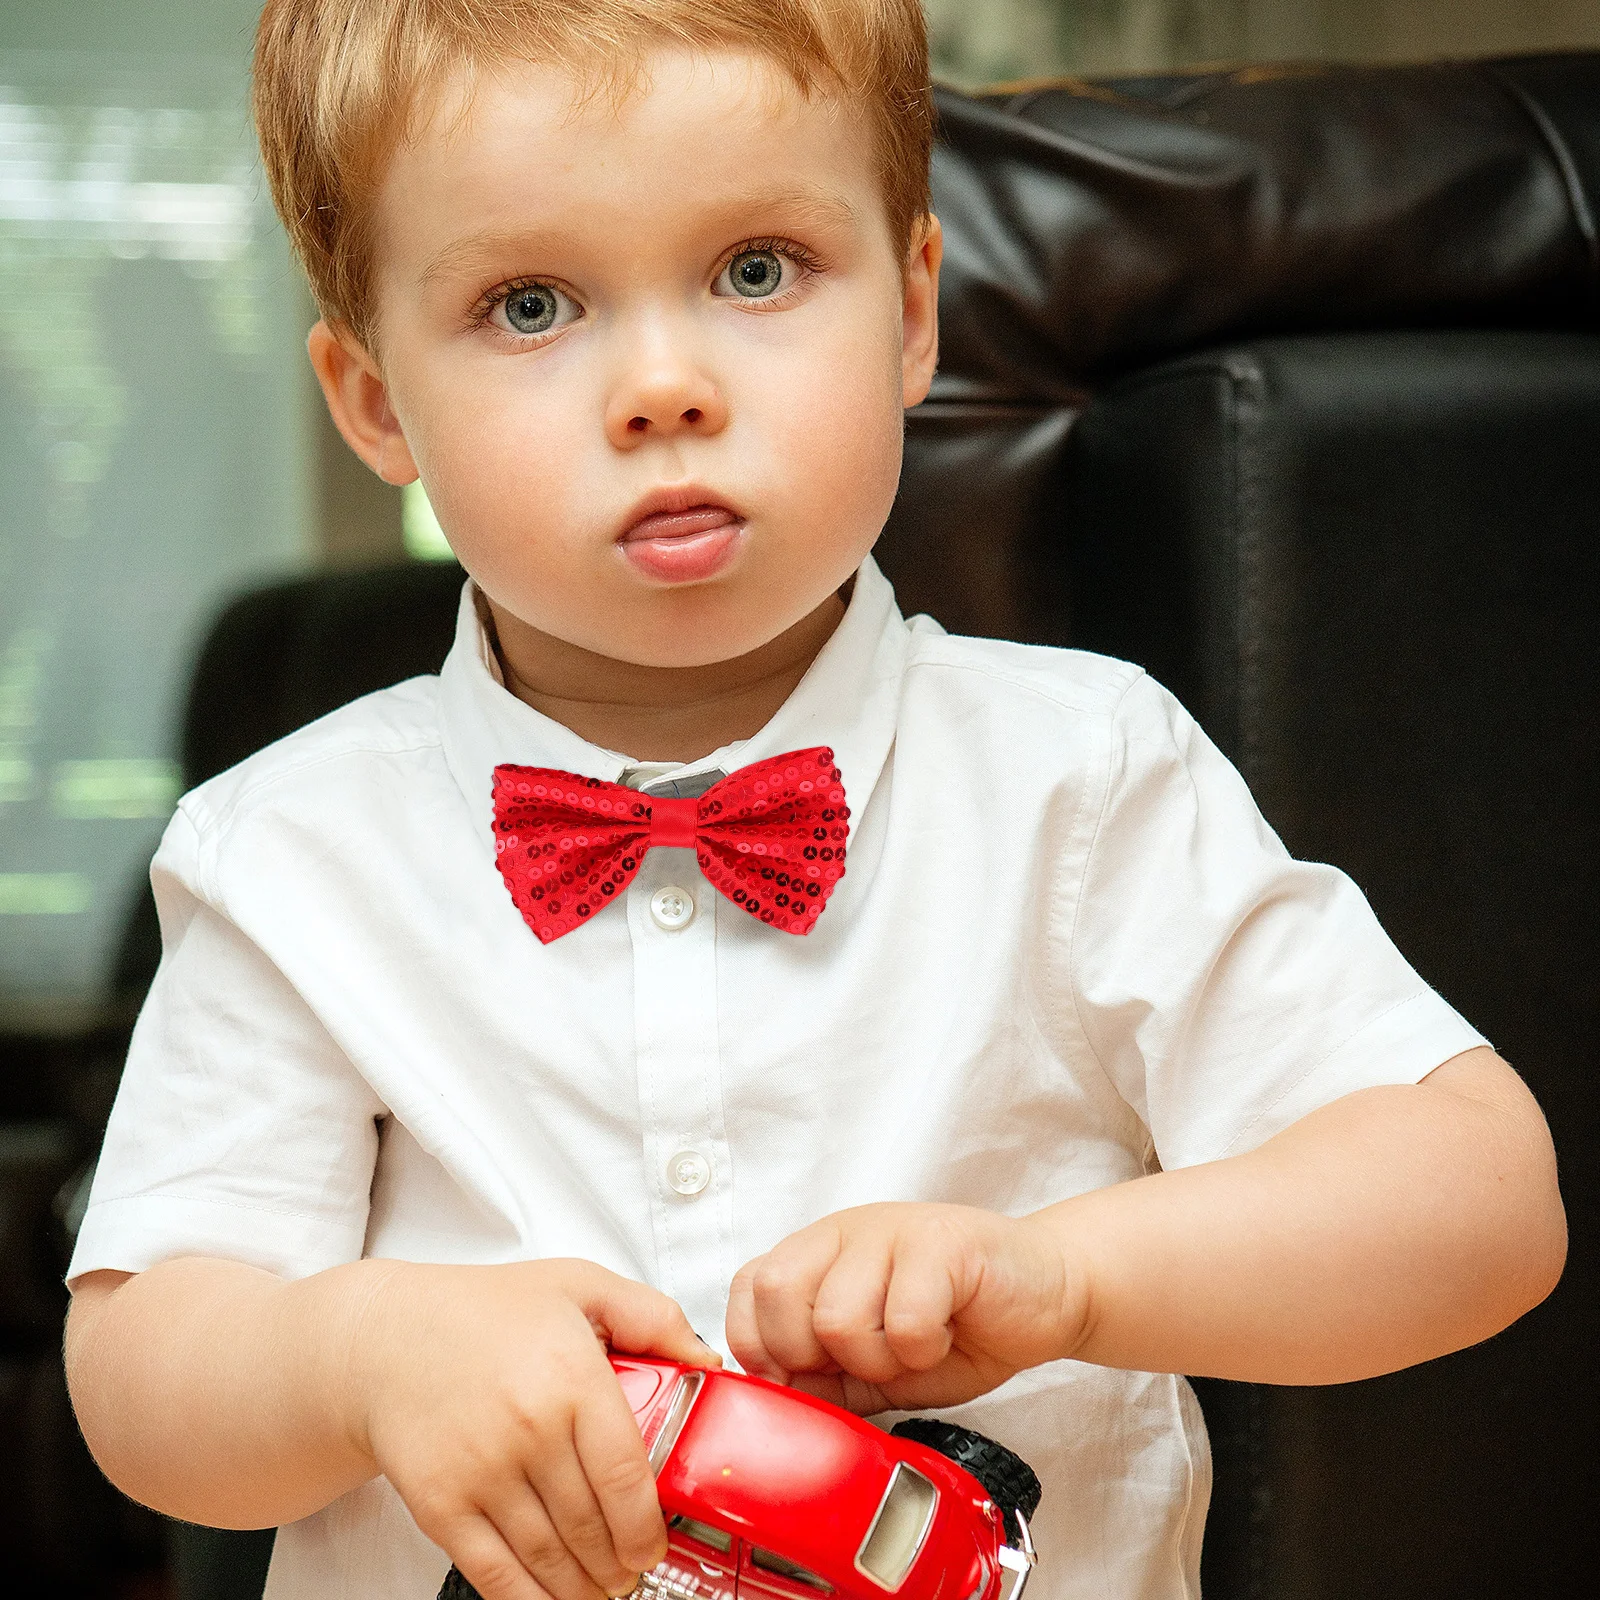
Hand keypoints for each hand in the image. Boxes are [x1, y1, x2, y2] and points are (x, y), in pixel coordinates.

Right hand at [348, 1259, 716, 1599]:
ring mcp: (482, 1472)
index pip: (626, 1474)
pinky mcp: (441, 1504)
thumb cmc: (485, 1311)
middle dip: (621, 1562)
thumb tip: (706, 1361)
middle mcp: (529, 1428)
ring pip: (549, 1557)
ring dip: (583, 1587)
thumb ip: (651, 1316)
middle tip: (634, 1569)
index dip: (648, 1524)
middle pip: (591, 1525)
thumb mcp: (578, 1285)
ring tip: (603, 1588)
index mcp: (570, 1376)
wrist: (386, 1338)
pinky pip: (494, 1573)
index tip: (656, 1541)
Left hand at [726, 1204, 1086, 1413]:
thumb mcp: (875, 1365)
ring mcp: (891, 1231)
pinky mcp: (941, 1243)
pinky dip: (924, 1349)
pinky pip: (903, 1320)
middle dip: (812, 1354)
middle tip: (867, 1360)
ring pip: (837, 1316)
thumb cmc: (959, 1327)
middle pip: (777, 1294)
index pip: (747, 1288)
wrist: (1048, 1294)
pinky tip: (947, 1333)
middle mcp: (846, 1232)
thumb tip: (773, 1402)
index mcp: (820, 1252)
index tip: (804, 1378)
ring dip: (879, 1357)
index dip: (762, 1346)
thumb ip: (822, 1377)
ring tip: (915, 1346)